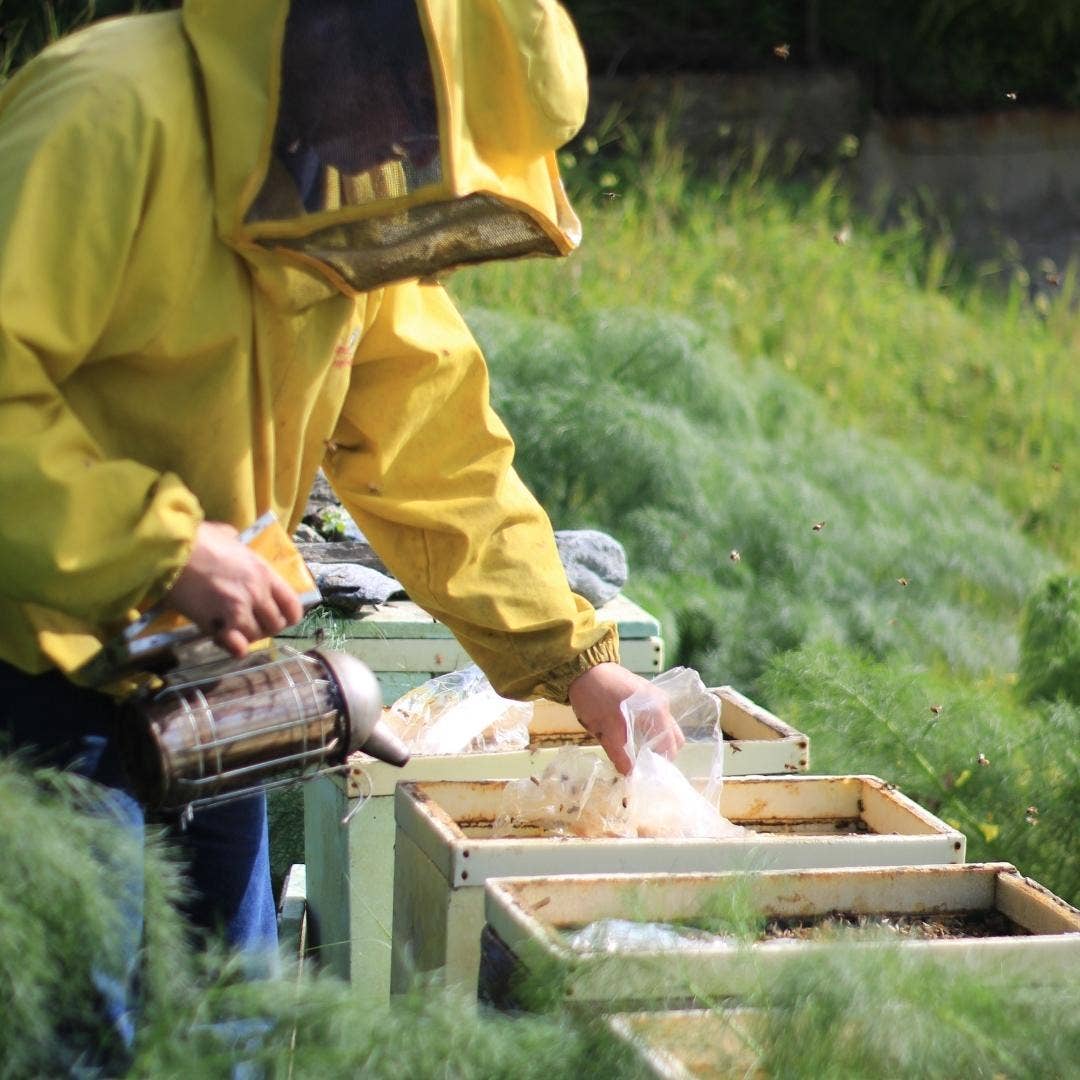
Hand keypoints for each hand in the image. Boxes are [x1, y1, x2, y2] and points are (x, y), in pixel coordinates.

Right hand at [166, 522, 303, 657]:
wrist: (170, 551)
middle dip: (265, 627)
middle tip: (249, 623)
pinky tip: (224, 639)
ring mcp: (239, 610)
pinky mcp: (218, 623)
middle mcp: (258, 593)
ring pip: (255, 636)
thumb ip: (239, 544)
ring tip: (233, 629)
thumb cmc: (198, 539)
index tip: (277, 616)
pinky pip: (236, 646)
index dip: (288, 615)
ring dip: (245, 636)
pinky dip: (232, 647)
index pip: (293, 605)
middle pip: (276, 625)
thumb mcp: (228, 535)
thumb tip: (235, 540)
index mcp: (264, 572)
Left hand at [567, 662, 684, 774]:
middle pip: (672, 738)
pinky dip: (646, 732)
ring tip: (632, 753)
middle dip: (658, 754)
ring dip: (651, 743)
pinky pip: (653, 720)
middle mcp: (662, 704)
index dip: (659, 764)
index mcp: (657, 712)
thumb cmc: (595, 697)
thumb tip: (630, 776)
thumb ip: (620, 755)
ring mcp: (654, 698)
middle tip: (639, 765)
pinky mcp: (644, 696)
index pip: (670, 747)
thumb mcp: (605, 730)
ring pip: (662, 729)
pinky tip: (629, 737)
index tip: (645, 774)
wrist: (582, 667)